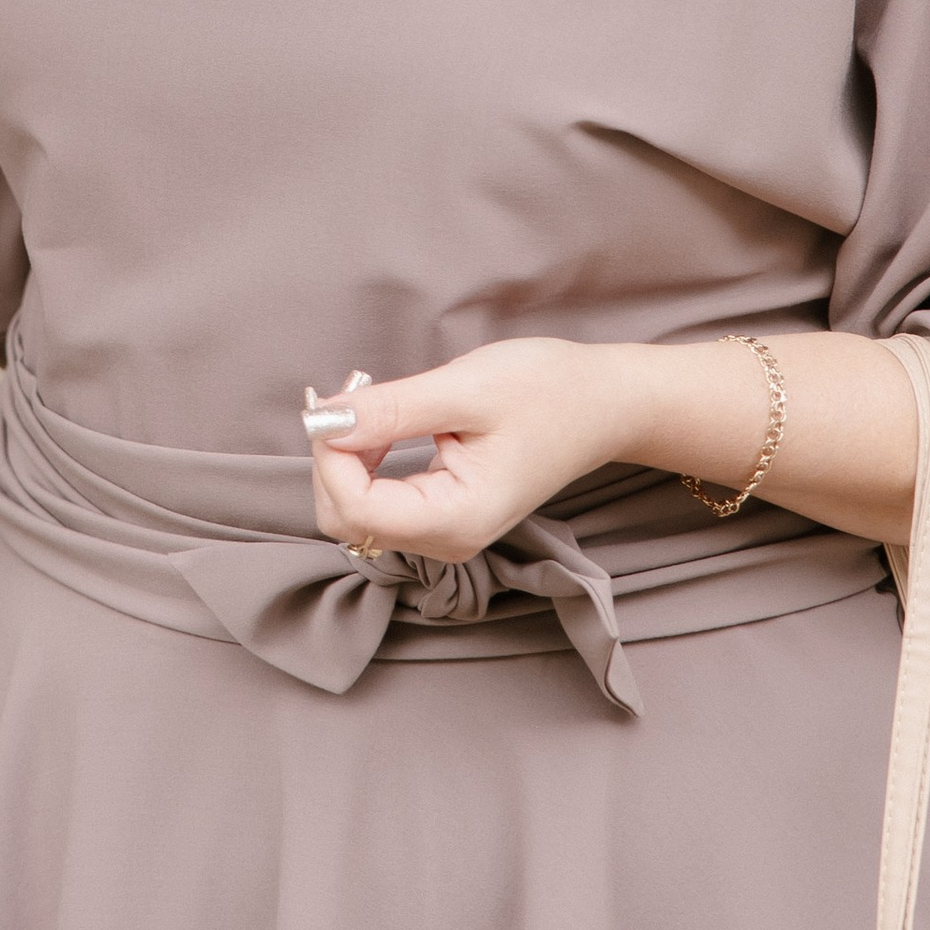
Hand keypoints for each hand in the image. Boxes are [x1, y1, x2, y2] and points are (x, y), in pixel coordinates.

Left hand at [302, 341, 638, 563]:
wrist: (604, 404)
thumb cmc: (549, 391)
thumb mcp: (466, 390)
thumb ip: (391, 410)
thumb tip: (324, 420)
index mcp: (457, 519)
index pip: (354, 506)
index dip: (330, 453)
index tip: (338, 398)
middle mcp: (448, 540)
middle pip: (346, 518)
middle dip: (333, 455)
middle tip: (356, 390)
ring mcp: (446, 533)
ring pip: (356, 511)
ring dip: (346, 455)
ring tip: (371, 397)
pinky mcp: (444, 515)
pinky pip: (379, 500)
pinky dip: (365, 460)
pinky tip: (382, 419)